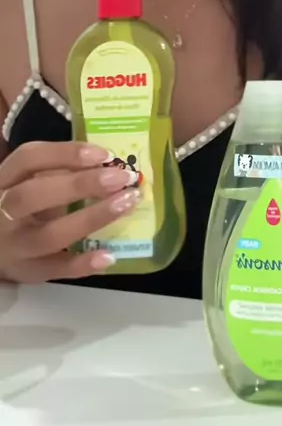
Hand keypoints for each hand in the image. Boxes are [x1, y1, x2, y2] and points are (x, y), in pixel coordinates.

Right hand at [0, 142, 139, 283]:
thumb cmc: (17, 206)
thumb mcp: (26, 182)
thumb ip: (56, 171)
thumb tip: (106, 165)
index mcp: (3, 180)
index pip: (28, 158)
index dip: (65, 153)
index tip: (104, 154)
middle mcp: (1, 212)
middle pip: (34, 195)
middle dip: (81, 185)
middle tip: (121, 179)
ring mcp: (12, 246)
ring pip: (49, 235)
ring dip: (91, 219)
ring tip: (126, 204)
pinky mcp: (25, 272)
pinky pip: (55, 270)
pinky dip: (82, 264)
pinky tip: (110, 255)